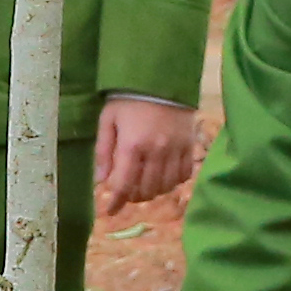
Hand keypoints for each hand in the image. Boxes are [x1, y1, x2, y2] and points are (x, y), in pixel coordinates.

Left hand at [92, 95, 202, 210]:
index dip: (116, 203)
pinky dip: (173, 182)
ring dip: (152, 191)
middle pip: (145, 190)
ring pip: (165, 186)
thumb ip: (103, 151)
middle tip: (127, 192)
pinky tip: (163, 177)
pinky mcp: (189, 146)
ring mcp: (175, 150)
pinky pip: (184, 175)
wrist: (162, 78)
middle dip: (133, 197)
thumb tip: (101, 180)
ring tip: (144, 185)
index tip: (110, 212)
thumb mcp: (108, 120)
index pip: (123, 185)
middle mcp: (156, 152)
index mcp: (132, 146)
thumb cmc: (129, 99)